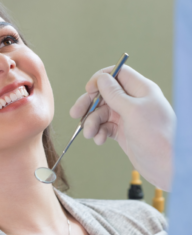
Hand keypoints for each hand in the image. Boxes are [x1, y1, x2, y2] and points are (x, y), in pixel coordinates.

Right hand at [70, 65, 175, 190]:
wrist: (166, 166)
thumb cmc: (156, 136)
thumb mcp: (133, 111)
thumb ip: (114, 94)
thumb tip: (100, 79)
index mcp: (140, 89)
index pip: (117, 74)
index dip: (100, 79)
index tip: (88, 89)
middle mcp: (133, 101)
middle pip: (104, 94)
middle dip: (89, 104)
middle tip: (75, 113)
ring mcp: (127, 116)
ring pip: (101, 113)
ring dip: (92, 122)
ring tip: (90, 134)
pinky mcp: (122, 131)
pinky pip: (104, 126)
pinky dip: (99, 132)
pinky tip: (100, 140)